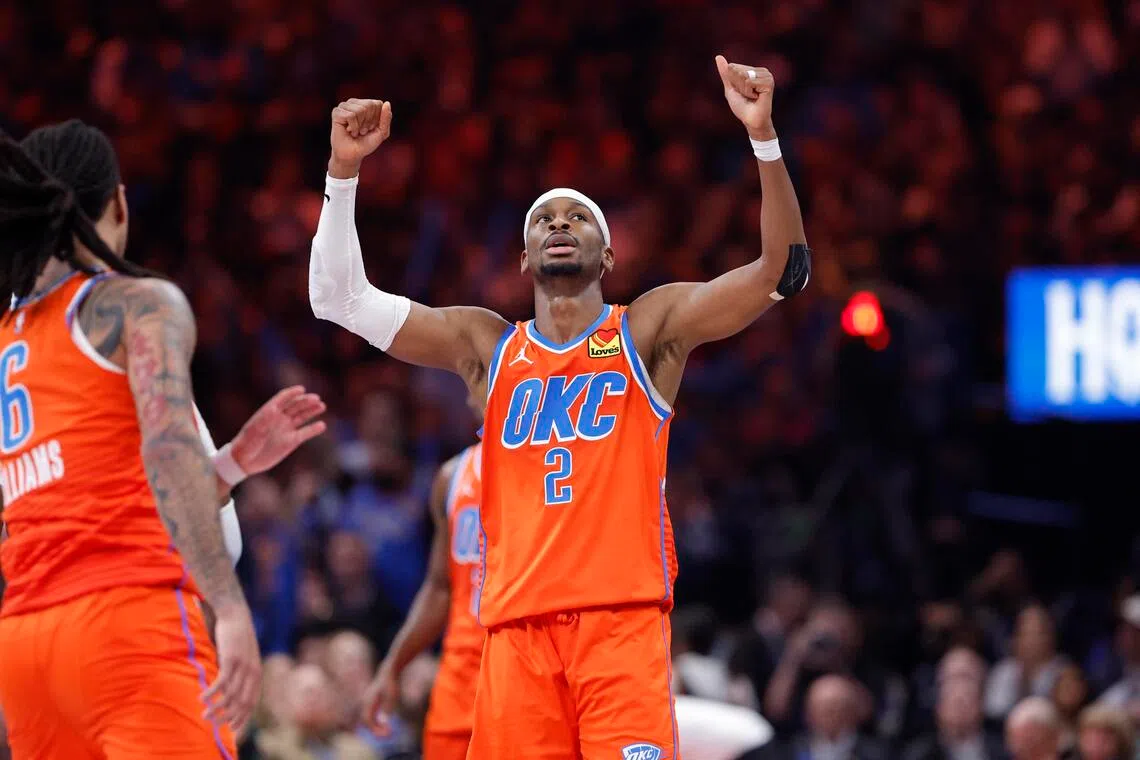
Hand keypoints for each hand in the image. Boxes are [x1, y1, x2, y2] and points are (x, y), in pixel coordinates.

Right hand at [202, 604, 261, 733]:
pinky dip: (211, 693)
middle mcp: (253, 672)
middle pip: (242, 703)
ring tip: (204, 715)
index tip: (231, 729)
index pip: (252, 703)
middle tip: (212, 723)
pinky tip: (201, 698)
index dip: (242, 718)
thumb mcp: (242, 659)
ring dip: (216, 707)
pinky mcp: (231, 659)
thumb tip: (228, 693)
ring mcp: (243, 666)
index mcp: (257, 674)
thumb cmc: (236, 638)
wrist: (235, 614)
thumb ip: (238, 675)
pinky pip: (221, 682)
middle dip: (227, 717)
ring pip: (230, 695)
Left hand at [230, 386, 326, 475]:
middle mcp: (279, 418)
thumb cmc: (246, 443)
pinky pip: (305, 433)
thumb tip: (274, 409)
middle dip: (306, 401)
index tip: (302, 389)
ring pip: (302, 416)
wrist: (244, 461)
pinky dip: (313, 429)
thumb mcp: (253, 431)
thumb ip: (264, 420)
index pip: (282, 398)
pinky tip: (321, 425)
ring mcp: (286, 429)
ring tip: (322, 406)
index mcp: (269, 412)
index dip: (292, 393)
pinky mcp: (291, 441)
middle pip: (295, 405)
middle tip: (316, 399)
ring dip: (312, 411)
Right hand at [329, 98, 392, 177]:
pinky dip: (353, 127)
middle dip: (369, 122)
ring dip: (360, 125)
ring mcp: (344, 106)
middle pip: (369, 105)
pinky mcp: (336, 112)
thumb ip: (386, 118)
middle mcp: (355, 102)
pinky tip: (349, 131)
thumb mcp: (382, 132)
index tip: (371, 128)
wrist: (352, 155)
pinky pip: (350, 115)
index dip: (377, 119)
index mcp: (366, 104)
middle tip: (362, 130)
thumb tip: (387, 103)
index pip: (377, 104)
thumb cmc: (366, 143)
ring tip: (355, 131)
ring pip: (360, 110)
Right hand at [362, 661, 399, 735]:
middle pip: (366, 721)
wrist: (390, 670)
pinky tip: (386, 725)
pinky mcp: (372, 702)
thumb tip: (384, 722)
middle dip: (376, 730)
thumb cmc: (391, 682)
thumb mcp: (391, 695)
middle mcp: (365, 702)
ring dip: (377, 727)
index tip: (387, 734)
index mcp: (368, 701)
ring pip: (368, 719)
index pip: (367, 720)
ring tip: (388, 732)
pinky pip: (371, 716)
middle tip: (388, 735)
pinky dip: (377, 722)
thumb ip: (387, 708)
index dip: (375, 729)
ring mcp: (367, 702)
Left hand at [715, 55, 775, 139]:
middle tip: (747, 95)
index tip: (741, 92)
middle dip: (738, 85)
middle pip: (738, 70)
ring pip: (743, 76)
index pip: (733, 67)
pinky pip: (749, 82)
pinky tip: (756, 98)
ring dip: (743, 90)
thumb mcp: (730, 88)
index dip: (733, 82)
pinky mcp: (769, 83)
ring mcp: (767, 76)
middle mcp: (762, 70)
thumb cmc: (742, 106)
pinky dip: (748, 92)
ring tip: (752, 97)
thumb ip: (725, 73)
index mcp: (754, 70)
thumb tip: (718, 56)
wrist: (751, 120)